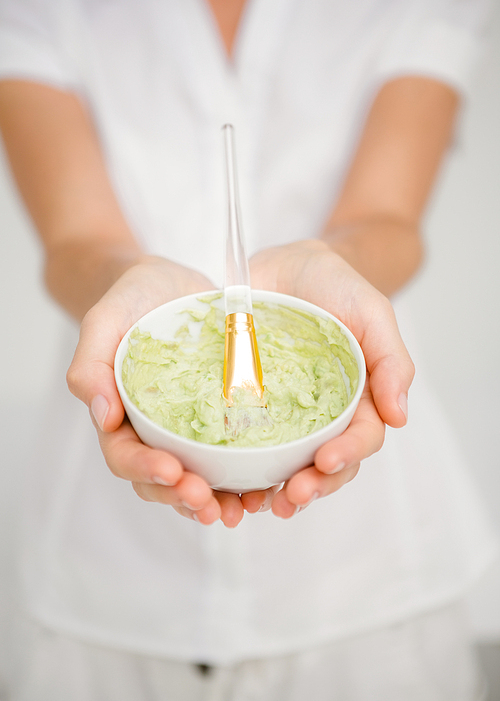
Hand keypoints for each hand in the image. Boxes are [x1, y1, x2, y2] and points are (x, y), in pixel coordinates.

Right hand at [67, 255, 275, 526]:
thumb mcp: (104, 321)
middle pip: (162, 479)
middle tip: (210, 503)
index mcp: (120, 416)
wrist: (166, 284)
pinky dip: (244, 477)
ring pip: (197, 478)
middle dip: (183, 497)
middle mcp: (153, 431)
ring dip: (217, 500)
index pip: (125, 455)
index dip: (145, 470)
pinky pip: (230, 456)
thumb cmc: (130, 300)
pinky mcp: (219, 418)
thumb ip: (91, 365)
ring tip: (242, 509)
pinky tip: (266, 487)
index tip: (172, 471)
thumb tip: (102, 416)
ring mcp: (187, 428)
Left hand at [248, 239, 414, 517]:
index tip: (326, 461)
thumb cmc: (337, 285)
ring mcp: (282, 411)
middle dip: (313, 485)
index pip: (360, 436)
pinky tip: (226, 484)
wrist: (287, 263)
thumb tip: (400, 417)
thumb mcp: (372, 312)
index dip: (347, 454)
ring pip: (286, 462)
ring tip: (258, 504)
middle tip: (292, 495)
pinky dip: (239, 468)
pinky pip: (245, 441)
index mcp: (357, 397)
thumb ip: (391, 359)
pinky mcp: (246, 402)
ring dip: (275, 488)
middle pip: (325, 462)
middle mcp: (321, 412)